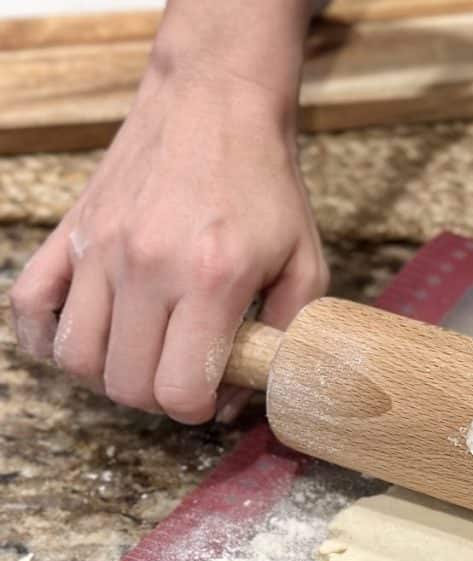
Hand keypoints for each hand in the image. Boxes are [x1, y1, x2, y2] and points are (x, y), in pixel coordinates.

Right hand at [10, 5, 326, 423]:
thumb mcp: (307, 265)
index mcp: (211, 280)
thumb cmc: (268, 188)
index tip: (215, 395)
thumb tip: (244, 394)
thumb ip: (286, 336)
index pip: (177, 391)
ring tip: (144, 358)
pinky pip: (29, 305)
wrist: (216, 101)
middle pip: (126, 384)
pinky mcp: (71, 232)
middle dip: (159, 399)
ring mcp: (98, 249)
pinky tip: (87, 337)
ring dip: (110, 376)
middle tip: (185, 377)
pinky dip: (48, 337)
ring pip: (76, 357)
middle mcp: (146, 267)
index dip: (199, 410)